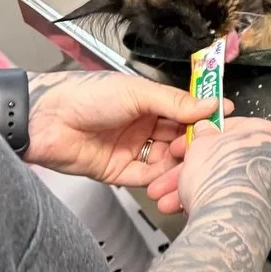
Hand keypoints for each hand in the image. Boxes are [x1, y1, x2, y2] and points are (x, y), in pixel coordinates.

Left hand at [25, 73, 231, 190]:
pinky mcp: (120, 172)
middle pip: (179, 136)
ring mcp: (133, 150)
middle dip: (194, 140)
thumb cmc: (86, 95)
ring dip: (179, 161)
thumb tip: (209, 104)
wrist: (45, 120)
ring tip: (190, 160)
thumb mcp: (136, 92)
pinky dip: (161, 179)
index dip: (203, 115)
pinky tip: (173, 175)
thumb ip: (174, 102)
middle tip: (207, 143)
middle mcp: (143, 126)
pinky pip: (147, 178)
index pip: (185, 111)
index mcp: (149, 102)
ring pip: (166, 159)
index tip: (224, 119)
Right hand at [146, 117, 270, 218]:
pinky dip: (209, 205)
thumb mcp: (200, 146)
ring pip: (223, 183)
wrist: (231, 223)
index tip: (184, 146)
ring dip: (190, 192)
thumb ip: (203, 134)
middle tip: (169, 180)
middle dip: (188, 172)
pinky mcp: (263, 211)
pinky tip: (188, 211)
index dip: (199, 138)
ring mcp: (269, 186)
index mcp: (262, 132)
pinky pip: (231, 201)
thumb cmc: (221, 180)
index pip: (228, 129)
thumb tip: (205, 129)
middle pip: (221, 160)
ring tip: (167, 202)